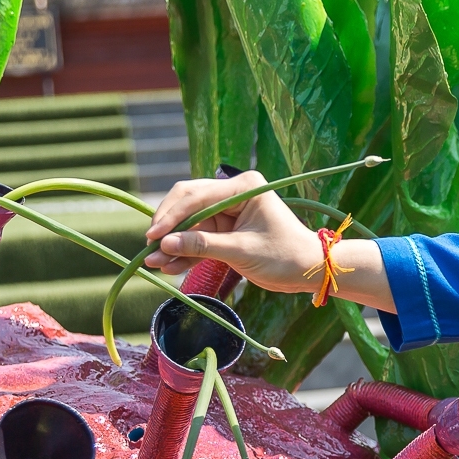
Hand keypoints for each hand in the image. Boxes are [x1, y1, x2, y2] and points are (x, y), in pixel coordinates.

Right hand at [142, 171, 319, 290]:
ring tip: (153, 263)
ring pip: (190, 223)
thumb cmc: (284, 256)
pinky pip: (199, 239)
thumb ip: (202, 246)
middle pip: (188, 204)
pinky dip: (186, 252)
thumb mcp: (241, 251)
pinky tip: (169, 267)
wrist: (309, 271)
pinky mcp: (226, 230)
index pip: (197, 196)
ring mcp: (229, 212)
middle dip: (168, 228)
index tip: (152, 236)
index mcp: (243, 187)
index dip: (172, 216)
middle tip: (149, 248)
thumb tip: (164, 245)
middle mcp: (233, 193)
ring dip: (173, 243)